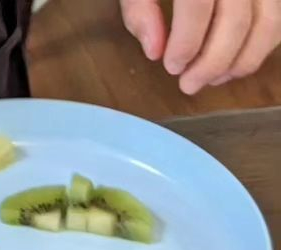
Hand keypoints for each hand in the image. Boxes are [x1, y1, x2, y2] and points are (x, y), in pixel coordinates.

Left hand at [120, 0, 280, 93]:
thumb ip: (140, 9)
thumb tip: (155, 52)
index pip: (197, 3)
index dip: (186, 42)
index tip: (172, 67)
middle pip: (237, 17)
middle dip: (213, 62)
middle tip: (189, 84)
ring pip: (269, 20)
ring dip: (242, 59)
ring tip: (214, 78)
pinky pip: (279, 17)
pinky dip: (262, 44)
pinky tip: (235, 61)